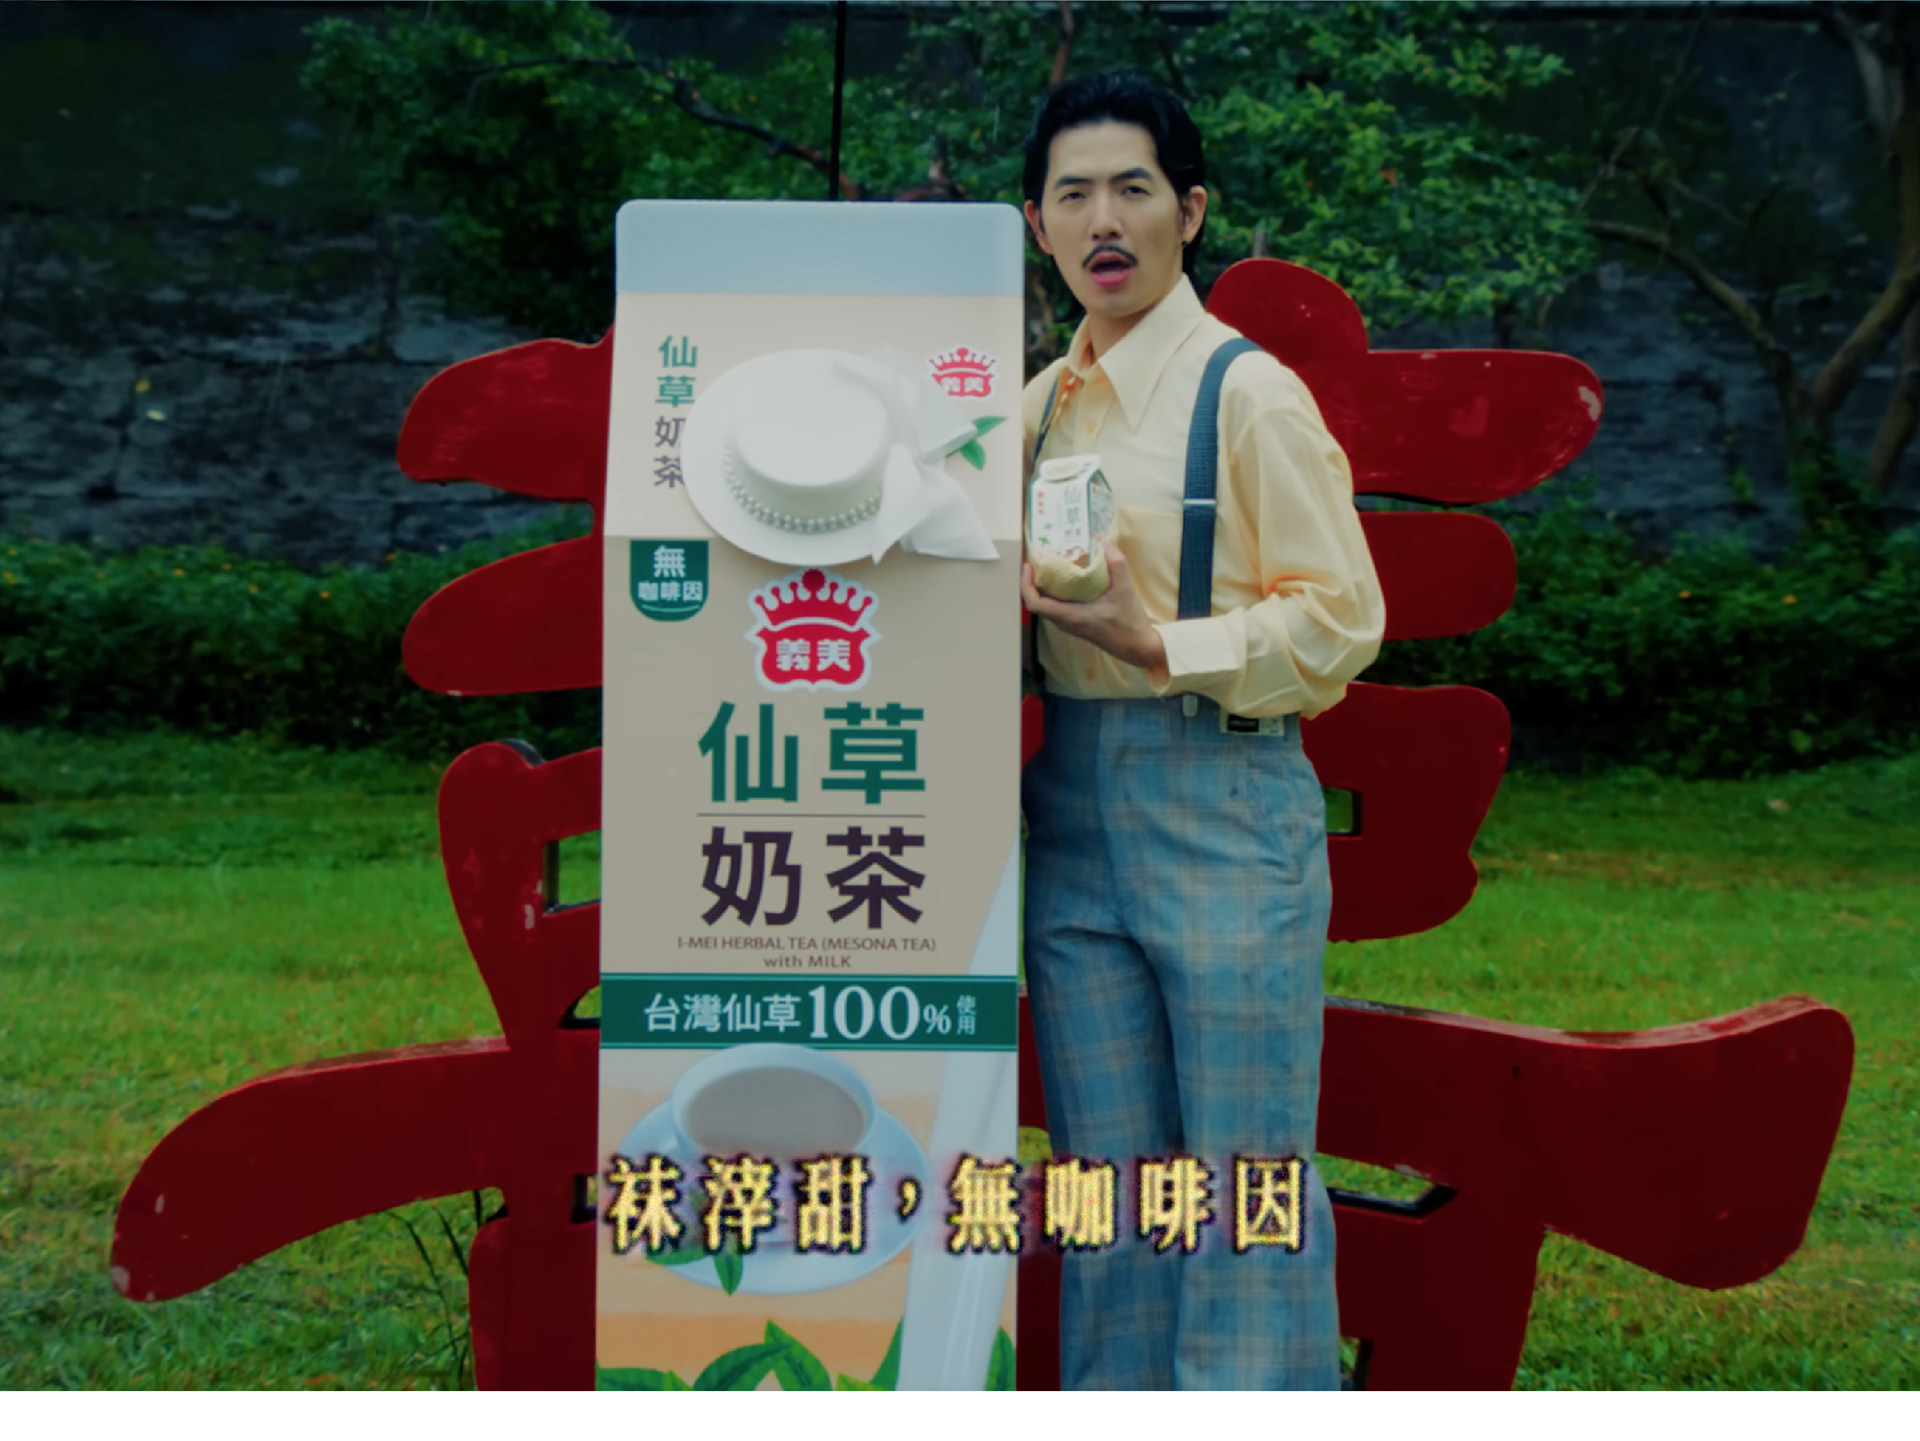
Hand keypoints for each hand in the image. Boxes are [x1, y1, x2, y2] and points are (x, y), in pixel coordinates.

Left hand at [1020, 541, 1167, 672]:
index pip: (1035, 604)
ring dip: (1043, 587)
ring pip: (1046, 605)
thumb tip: (1102, 540)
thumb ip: (1115, 562)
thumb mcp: (1125, 588)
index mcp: (1071, 616)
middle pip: (1037, 602)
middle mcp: (1065, 622)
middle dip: (1033, 581)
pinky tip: (1064, 578)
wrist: (1138, 647)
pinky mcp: (1076, 624)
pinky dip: (1054, 593)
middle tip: (1039, 559)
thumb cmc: (1129, 621)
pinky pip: (1056, 607)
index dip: (1026, 585)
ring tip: (1048, 565)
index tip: (1028, 566)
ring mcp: (1069, 625)